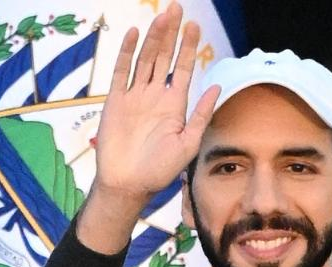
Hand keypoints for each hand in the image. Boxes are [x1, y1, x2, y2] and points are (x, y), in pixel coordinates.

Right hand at [75, 3, 218, 252]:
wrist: (129, 184)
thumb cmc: (160, 170)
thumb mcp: (188, 143)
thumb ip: (201, 114)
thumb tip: (216, 87)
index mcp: (175, 105)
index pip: (184, 68)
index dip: (189, 47)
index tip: (195, 25)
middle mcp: (156, 95)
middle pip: (164, 56)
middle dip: (171, 33)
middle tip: (177, 8)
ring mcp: (135, 96)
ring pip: (145, 59)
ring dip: (153, 38)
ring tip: (161, 16)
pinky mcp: (116, 100)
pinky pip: (122, 71)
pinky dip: (126, 52)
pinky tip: (133, 34)